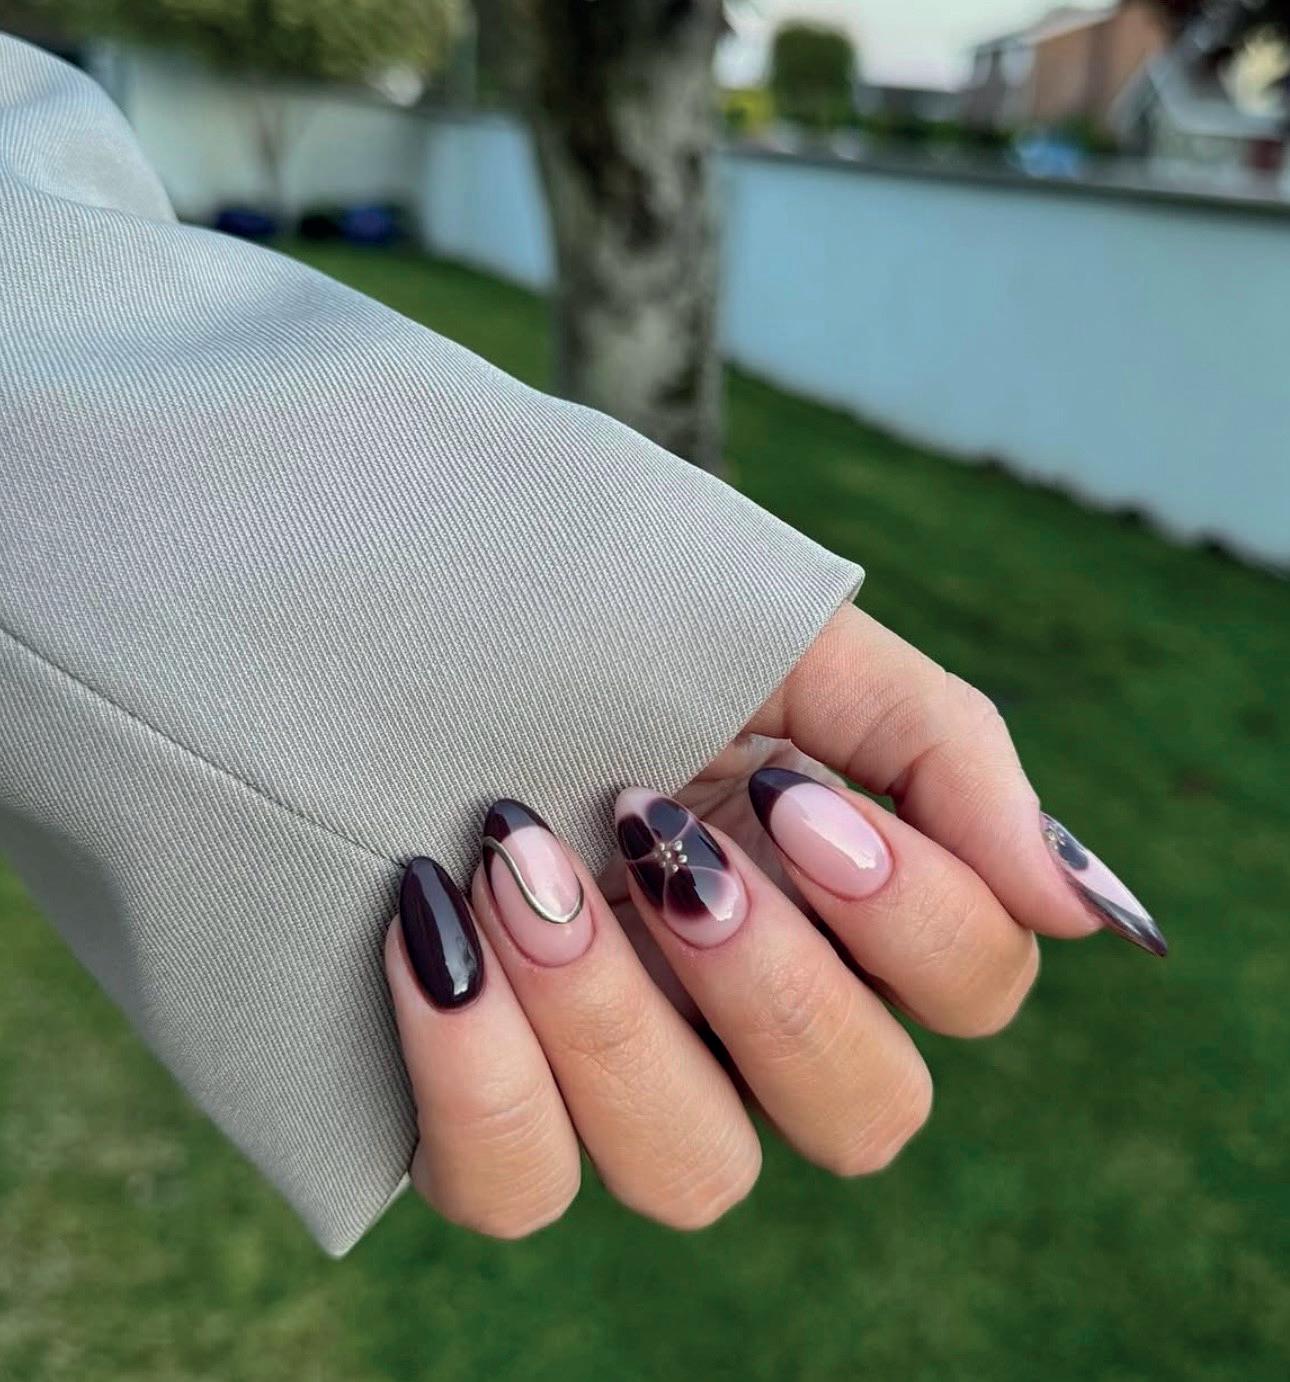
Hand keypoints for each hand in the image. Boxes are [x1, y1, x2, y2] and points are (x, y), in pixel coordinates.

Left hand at [384, 604, 1163, 1237]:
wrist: (439, 617)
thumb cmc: (627, 634)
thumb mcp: (792, 649)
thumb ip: (943, 755)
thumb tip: (1088, 911)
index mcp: (849, 905)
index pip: (974, 983)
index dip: (908, 913)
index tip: (783, 795)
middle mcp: (756, 1025)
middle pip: (862, 1113)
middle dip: (769, 978)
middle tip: (655, 826)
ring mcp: (629, 1084)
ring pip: (694, 1173)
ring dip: (618, 1021)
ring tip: (526, 865)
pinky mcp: (496, 1117)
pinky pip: (513, 1186)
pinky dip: (479, 1071)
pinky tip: (439, 927)